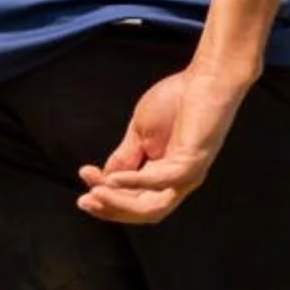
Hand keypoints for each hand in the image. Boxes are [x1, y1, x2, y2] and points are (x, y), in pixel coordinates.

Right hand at [76, 65, 254, 224]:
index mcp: (164, 174)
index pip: (134, 199)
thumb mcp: (140, 133)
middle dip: (110, 208)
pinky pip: (162, 181)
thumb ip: (124, 157)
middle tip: (84, 202)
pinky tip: (114, 179)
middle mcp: (178, 180)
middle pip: (143, 211)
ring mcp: (187, 173)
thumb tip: (105, 179)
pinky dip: (135, 183)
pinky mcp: (193, 161)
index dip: (107, 194)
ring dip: (120, 204)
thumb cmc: (177, 101)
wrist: (206, 78)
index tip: (83, 175)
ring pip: (152, 206)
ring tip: (96, 194)